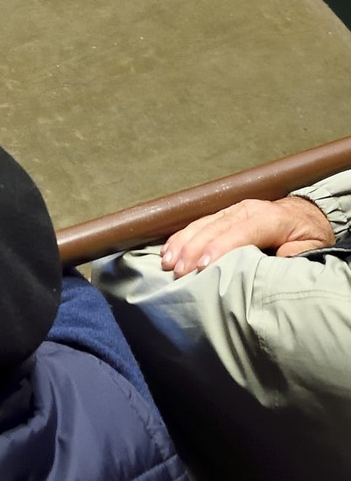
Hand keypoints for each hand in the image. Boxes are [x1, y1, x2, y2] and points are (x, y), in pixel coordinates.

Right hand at [160, 194, 333, 275]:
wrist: (305, 215)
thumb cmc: (307, 237)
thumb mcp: (311, 249)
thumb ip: (293, 257)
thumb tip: (271, 266)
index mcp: (271, 218)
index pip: (242, 232)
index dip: (221, 248)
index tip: (204, 267)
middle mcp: (248, 209)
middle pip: (216, 227)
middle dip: (194, 249)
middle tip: (178, 271)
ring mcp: (234, 209)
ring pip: (203, 223)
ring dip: (183, 243)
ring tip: (168, 262)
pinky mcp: (225, 213)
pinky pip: (200, 222)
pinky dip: (183, 236)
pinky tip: (170, 249)